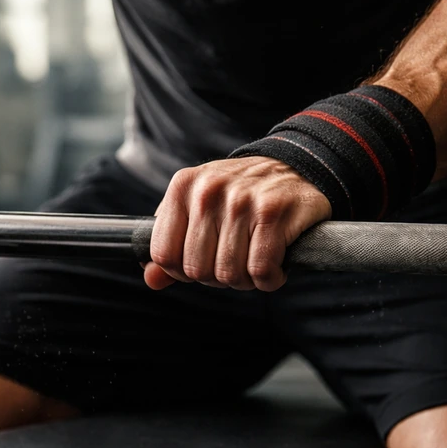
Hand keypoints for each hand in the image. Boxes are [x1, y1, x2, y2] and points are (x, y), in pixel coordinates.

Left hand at [145, 157, 331, 290]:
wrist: (295, 167)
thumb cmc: (240, 196)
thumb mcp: (198, 209)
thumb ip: (172, 245)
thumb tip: (151, 279)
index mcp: (183, 187)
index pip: (164, 254)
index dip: (183, 272)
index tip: (204, 263)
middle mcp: (208, 190)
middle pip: (197, 270)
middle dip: (218, 278)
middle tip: (236, 262)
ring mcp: (241, 200)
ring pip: (229, 274)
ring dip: (246, 280)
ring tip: (255, 261)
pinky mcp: (273, 212)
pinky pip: (260, 270)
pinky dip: (269, 280)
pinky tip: (276, 266)